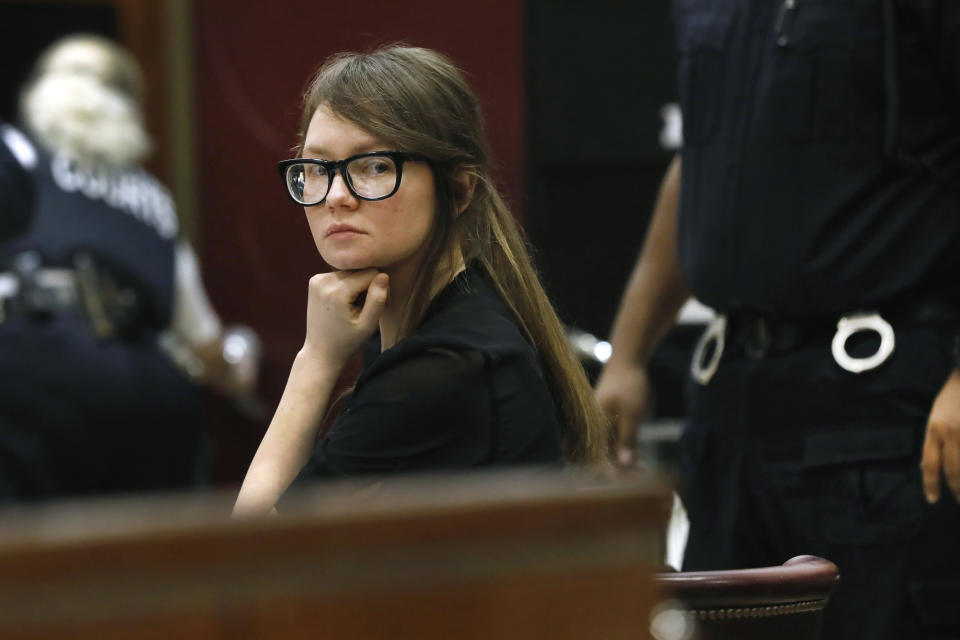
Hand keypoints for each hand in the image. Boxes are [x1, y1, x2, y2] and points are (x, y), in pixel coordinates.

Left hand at [303, 269, 388, 367]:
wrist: (321, 351)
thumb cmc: (347, 341)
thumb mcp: (368, 325)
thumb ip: (377, 299)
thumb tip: (383, 275)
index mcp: (337, 292)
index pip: (371, 273)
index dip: (377, 288)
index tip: (372, 307)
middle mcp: (324, 281)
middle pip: (359, 270)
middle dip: (365, 286)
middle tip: (361, 309)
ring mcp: (317, 279)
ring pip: (350, 271)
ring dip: (355, 286)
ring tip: (351, 307)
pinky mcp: (315, 280)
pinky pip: (340, 275)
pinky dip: (345, 286)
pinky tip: (342, 303)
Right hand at [595, 359, 651, 466]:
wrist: (628, 359)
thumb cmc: (630, 384)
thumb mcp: (633, 413)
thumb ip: (628, 439)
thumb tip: (625, 464)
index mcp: (595, 426)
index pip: (600, 459)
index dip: (616, 473)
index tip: (635, 478)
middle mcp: (595, 428)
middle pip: (603, 458)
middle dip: (621, 471)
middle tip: (643, 475)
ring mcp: (602, 425)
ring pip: (609, 452)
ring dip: (624, 463)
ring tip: (643, 471)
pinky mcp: (610, 422)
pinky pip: (614, 444)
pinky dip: (625, 452)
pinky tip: (639, 460)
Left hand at [921, 369, 959, 502]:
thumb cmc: (955, 394)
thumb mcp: (937, 416)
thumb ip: (933, 441)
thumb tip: (926, 467)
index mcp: (935, 428)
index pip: (930, 463)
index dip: (931, 484)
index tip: (932, 500)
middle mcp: (953, 432)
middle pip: (954, 470)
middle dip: (957, 490)